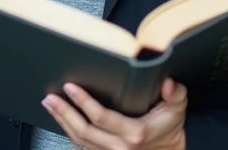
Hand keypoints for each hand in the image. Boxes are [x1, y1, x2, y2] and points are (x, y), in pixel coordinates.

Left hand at [41, 78, 186, 149]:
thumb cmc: (170, 130)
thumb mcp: (177, 109)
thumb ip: (175, 94)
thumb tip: (168, 84)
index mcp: (134, 133)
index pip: (101, 117)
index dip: (83, 102)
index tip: (71, 88)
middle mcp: (120, 147)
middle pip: (84, 130)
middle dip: (64, 112)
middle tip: (50, 97)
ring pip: (80, 140)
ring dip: (63, 122)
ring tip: (50, 105)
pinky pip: (83, 146)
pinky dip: (71, 132)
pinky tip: (62, 120)